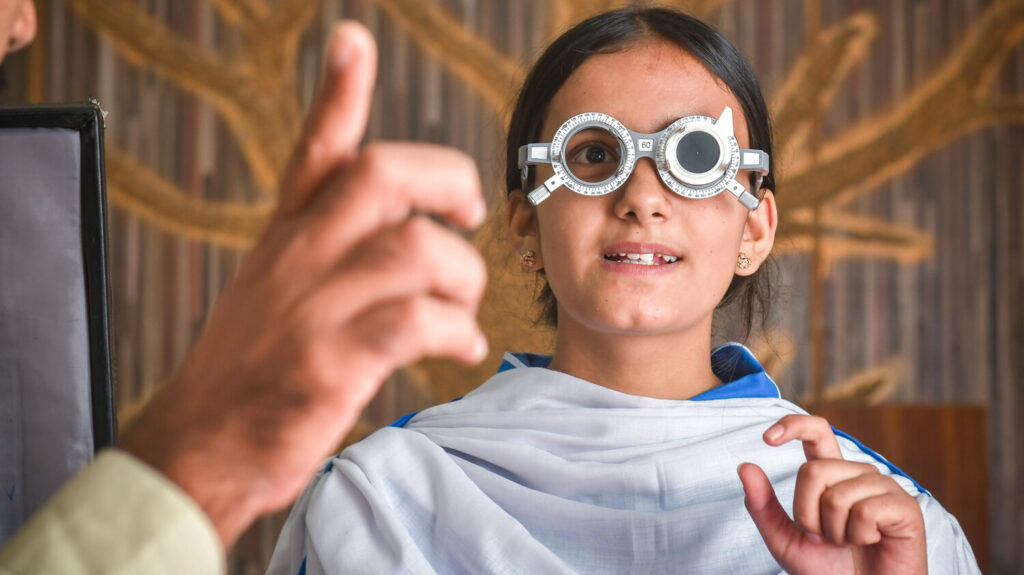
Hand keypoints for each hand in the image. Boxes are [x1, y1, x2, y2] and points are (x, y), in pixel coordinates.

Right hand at [120, 21, 487, 546]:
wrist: (201, 446)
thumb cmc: (253, 368)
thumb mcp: (275, 288)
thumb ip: (326, 247)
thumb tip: (404, 229)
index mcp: (286, 235)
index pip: (315, 150)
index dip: (338, 93)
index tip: (354, 40)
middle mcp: (297, 257)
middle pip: (380, 175)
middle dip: (447, 180)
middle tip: (469, 212)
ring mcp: (312, 308)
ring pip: (417, 250)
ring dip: (462, 278)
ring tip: (463, 307)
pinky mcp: (330, 362)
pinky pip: (418, 322)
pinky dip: (457, 332)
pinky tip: (460, 347)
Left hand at [737, 415, 926, 574]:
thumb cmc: (827, 568)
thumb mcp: (784, 538)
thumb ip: (762, 505)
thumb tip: (744, 466)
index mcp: (832, 473)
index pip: (817, 432)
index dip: (793, 426)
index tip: (767, 439)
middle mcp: (857, 473)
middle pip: (813, 471)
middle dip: (807, 514)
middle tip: (824, 538)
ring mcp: (883, 487)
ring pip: (837, 496)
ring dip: (834, 532)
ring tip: (849, 542)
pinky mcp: (905, 507)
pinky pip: (865, 512)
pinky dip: (858, 536)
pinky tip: (871, 542)